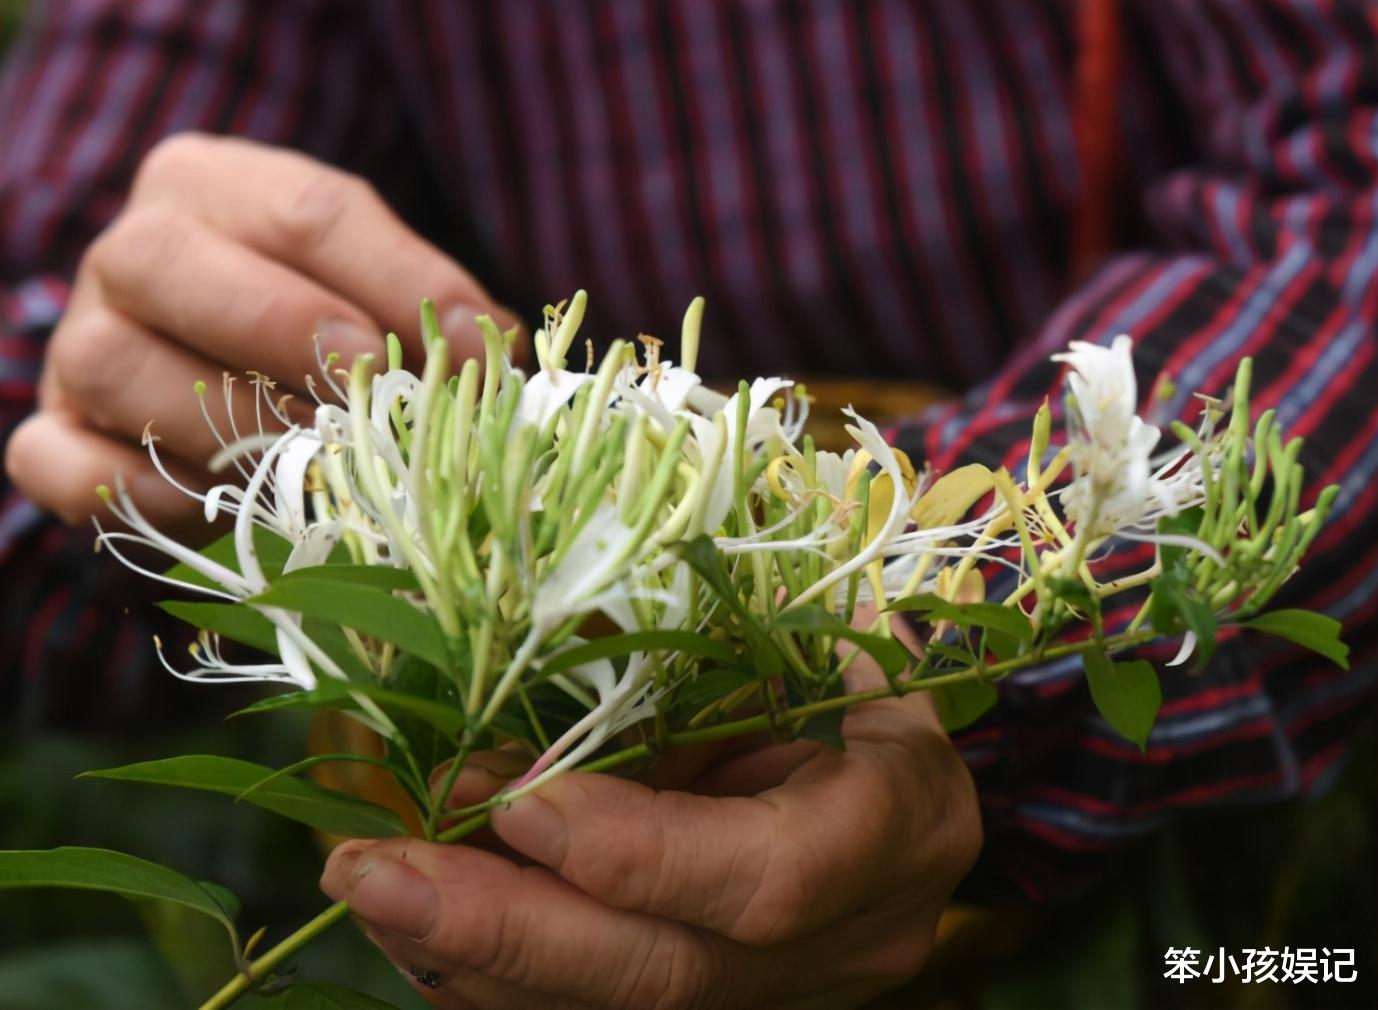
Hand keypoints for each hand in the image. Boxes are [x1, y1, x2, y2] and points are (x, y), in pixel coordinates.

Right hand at [5, 133, 515, 526]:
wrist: (220, 384)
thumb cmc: (320, 332)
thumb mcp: (377, 296)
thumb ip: (429, 318)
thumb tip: (504, 366)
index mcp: (220, 190)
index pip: (309, 211)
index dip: (402, 282)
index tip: (473, 353)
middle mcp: (134, 251)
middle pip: (167, 258)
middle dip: (281, 325)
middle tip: (367, 383)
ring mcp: (79, 343)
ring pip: (111, 363)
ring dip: (222, 422)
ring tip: (312, 464)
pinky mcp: (53, 432)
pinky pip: (61, 462)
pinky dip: (133, 490)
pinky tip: (213, 507)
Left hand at [320, 641, 981, 1009]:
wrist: (898, 768)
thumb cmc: (850, 670)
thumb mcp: (801, 638)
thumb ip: (695, 662)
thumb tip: (537, 662)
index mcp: (898, 823)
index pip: (770, 880)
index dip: (639, 855)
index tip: (517, 806)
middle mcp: (850, 935)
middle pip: (671, 974)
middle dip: (508, 929)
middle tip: (375, 870)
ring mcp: (788, 986)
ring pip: (622, 1008)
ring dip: (474, 954)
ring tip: (370, 884)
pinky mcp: (728, 999)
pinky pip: (597, 1007)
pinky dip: (496, 969)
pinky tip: (413, 922)